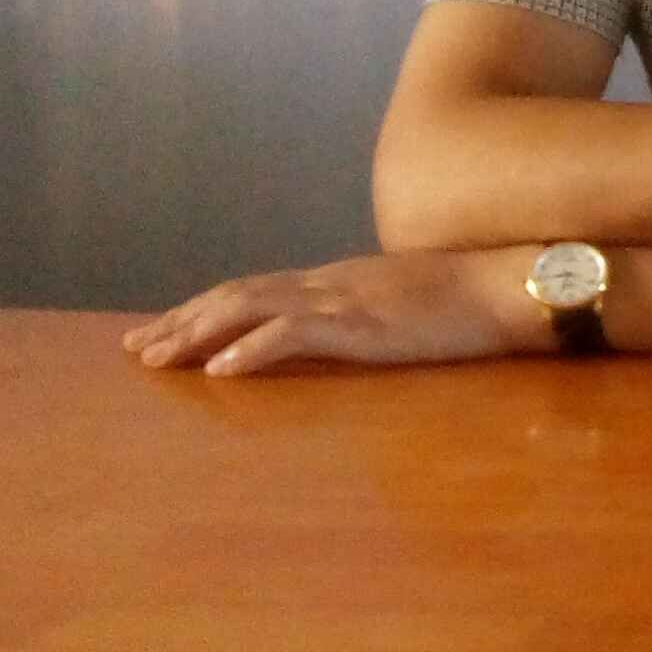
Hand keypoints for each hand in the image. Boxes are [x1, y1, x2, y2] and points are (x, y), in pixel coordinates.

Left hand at [123, 250, 535, 375]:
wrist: (514, 285)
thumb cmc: (477, 298)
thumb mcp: (410, 305)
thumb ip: (373, 315)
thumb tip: (351, 336)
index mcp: (340, 281)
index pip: (256, 291)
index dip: (205, 310)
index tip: (165, 331)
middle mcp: (330, 284)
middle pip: (238, 295)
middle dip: (183, 321)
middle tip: (137, 349)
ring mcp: (345, 300)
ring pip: (252, 308)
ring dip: (199, 333)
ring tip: (159, 358)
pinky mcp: (365, 325)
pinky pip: (297, 334)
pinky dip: (254, 348)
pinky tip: (222, 369)